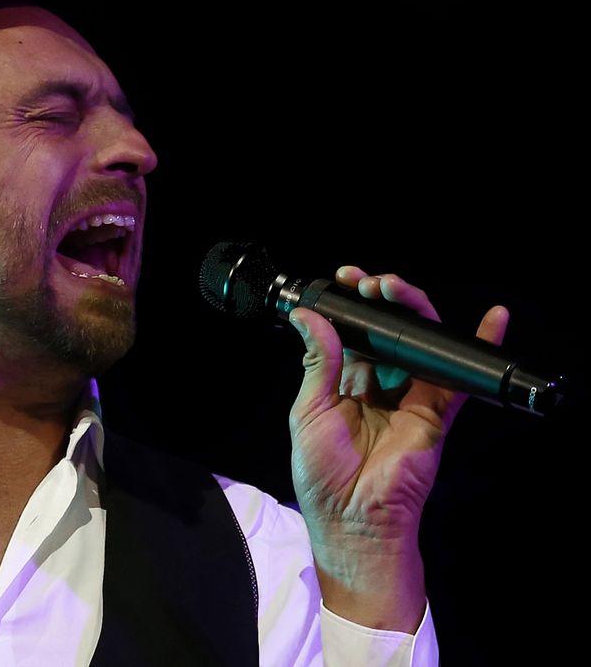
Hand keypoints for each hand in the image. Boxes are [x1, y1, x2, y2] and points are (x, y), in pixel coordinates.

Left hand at [287, 266, 508, 629]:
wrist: (353, 520)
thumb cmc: (323, 476)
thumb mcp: (308, 410)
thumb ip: (318, 362)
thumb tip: (308, 317)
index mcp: (344, 384)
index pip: (354, 333)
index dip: (352, 305)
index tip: (345, 280)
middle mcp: (378, 385)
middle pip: (388, 332)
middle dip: (381, 299)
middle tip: (369, 283)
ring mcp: (409, 396)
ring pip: (419, 343)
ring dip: (413, 309)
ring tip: (395, 288)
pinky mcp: (436, 413)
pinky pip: (459, 377)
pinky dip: (477, 346)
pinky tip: (492, 317)